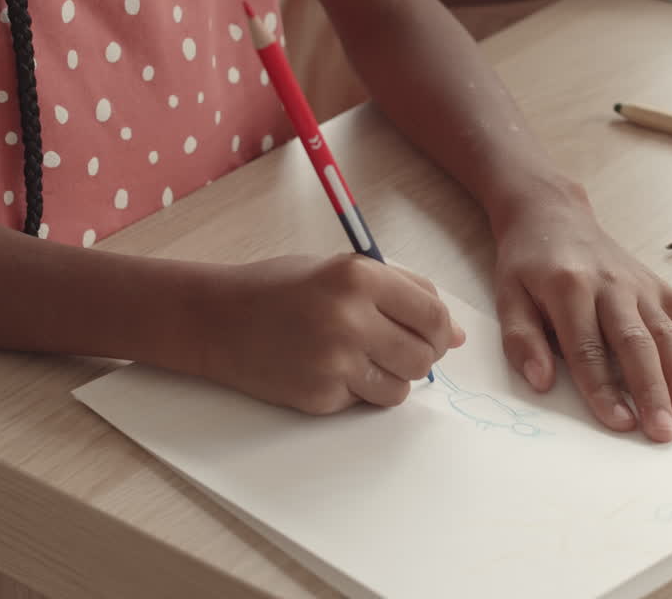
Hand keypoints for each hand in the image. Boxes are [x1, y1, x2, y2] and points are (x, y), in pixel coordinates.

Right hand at [175, 254, 463, 414]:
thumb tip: (456, 336)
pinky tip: (330, 369)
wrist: (215, 318)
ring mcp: (334, 362)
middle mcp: (350, 318)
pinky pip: (366, 402)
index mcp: (359, 277)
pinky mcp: (320, 396)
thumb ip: (403, 293)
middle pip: (424, 356)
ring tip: (361, 358)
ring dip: (392, 378)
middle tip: (399, 348)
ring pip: (402, 388)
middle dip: (421, 356)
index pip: (433, 313)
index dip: (442, 329)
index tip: (436, 334)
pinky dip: (359, 391)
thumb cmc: (282, 289)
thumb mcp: (343, 269)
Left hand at [490, 184, 671, 442]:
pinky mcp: (659, 287)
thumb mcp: (507, 295)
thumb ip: (522, 339)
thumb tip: (541, 383)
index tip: (618, 424)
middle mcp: (611, 286)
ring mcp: (641, 287)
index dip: (603, 389)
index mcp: (570, 288)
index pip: (587, 348)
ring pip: (668, 335)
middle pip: (635, 344)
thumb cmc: (528, 262)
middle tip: (663, 432)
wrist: (553, 214)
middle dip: (651, 390)